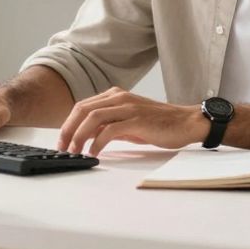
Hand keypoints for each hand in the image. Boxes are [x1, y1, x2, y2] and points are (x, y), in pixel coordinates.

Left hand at [57, 87, 203, 156]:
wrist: (186, 122)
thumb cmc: (160, 124)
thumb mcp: (129, 123)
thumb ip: (110, 126)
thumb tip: (89, 136)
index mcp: (115, 95)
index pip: (82, 106)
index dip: (68, 123)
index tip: (62, 140)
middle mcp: (119, 97)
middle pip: (82, 110)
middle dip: (68, 129)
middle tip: (63, 147)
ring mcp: (128, 107)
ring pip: (92, 118)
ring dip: (79, 136)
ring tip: (75, 151)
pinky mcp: (136, 120)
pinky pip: (109, 130)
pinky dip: (97, 142)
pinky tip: (94, 153)